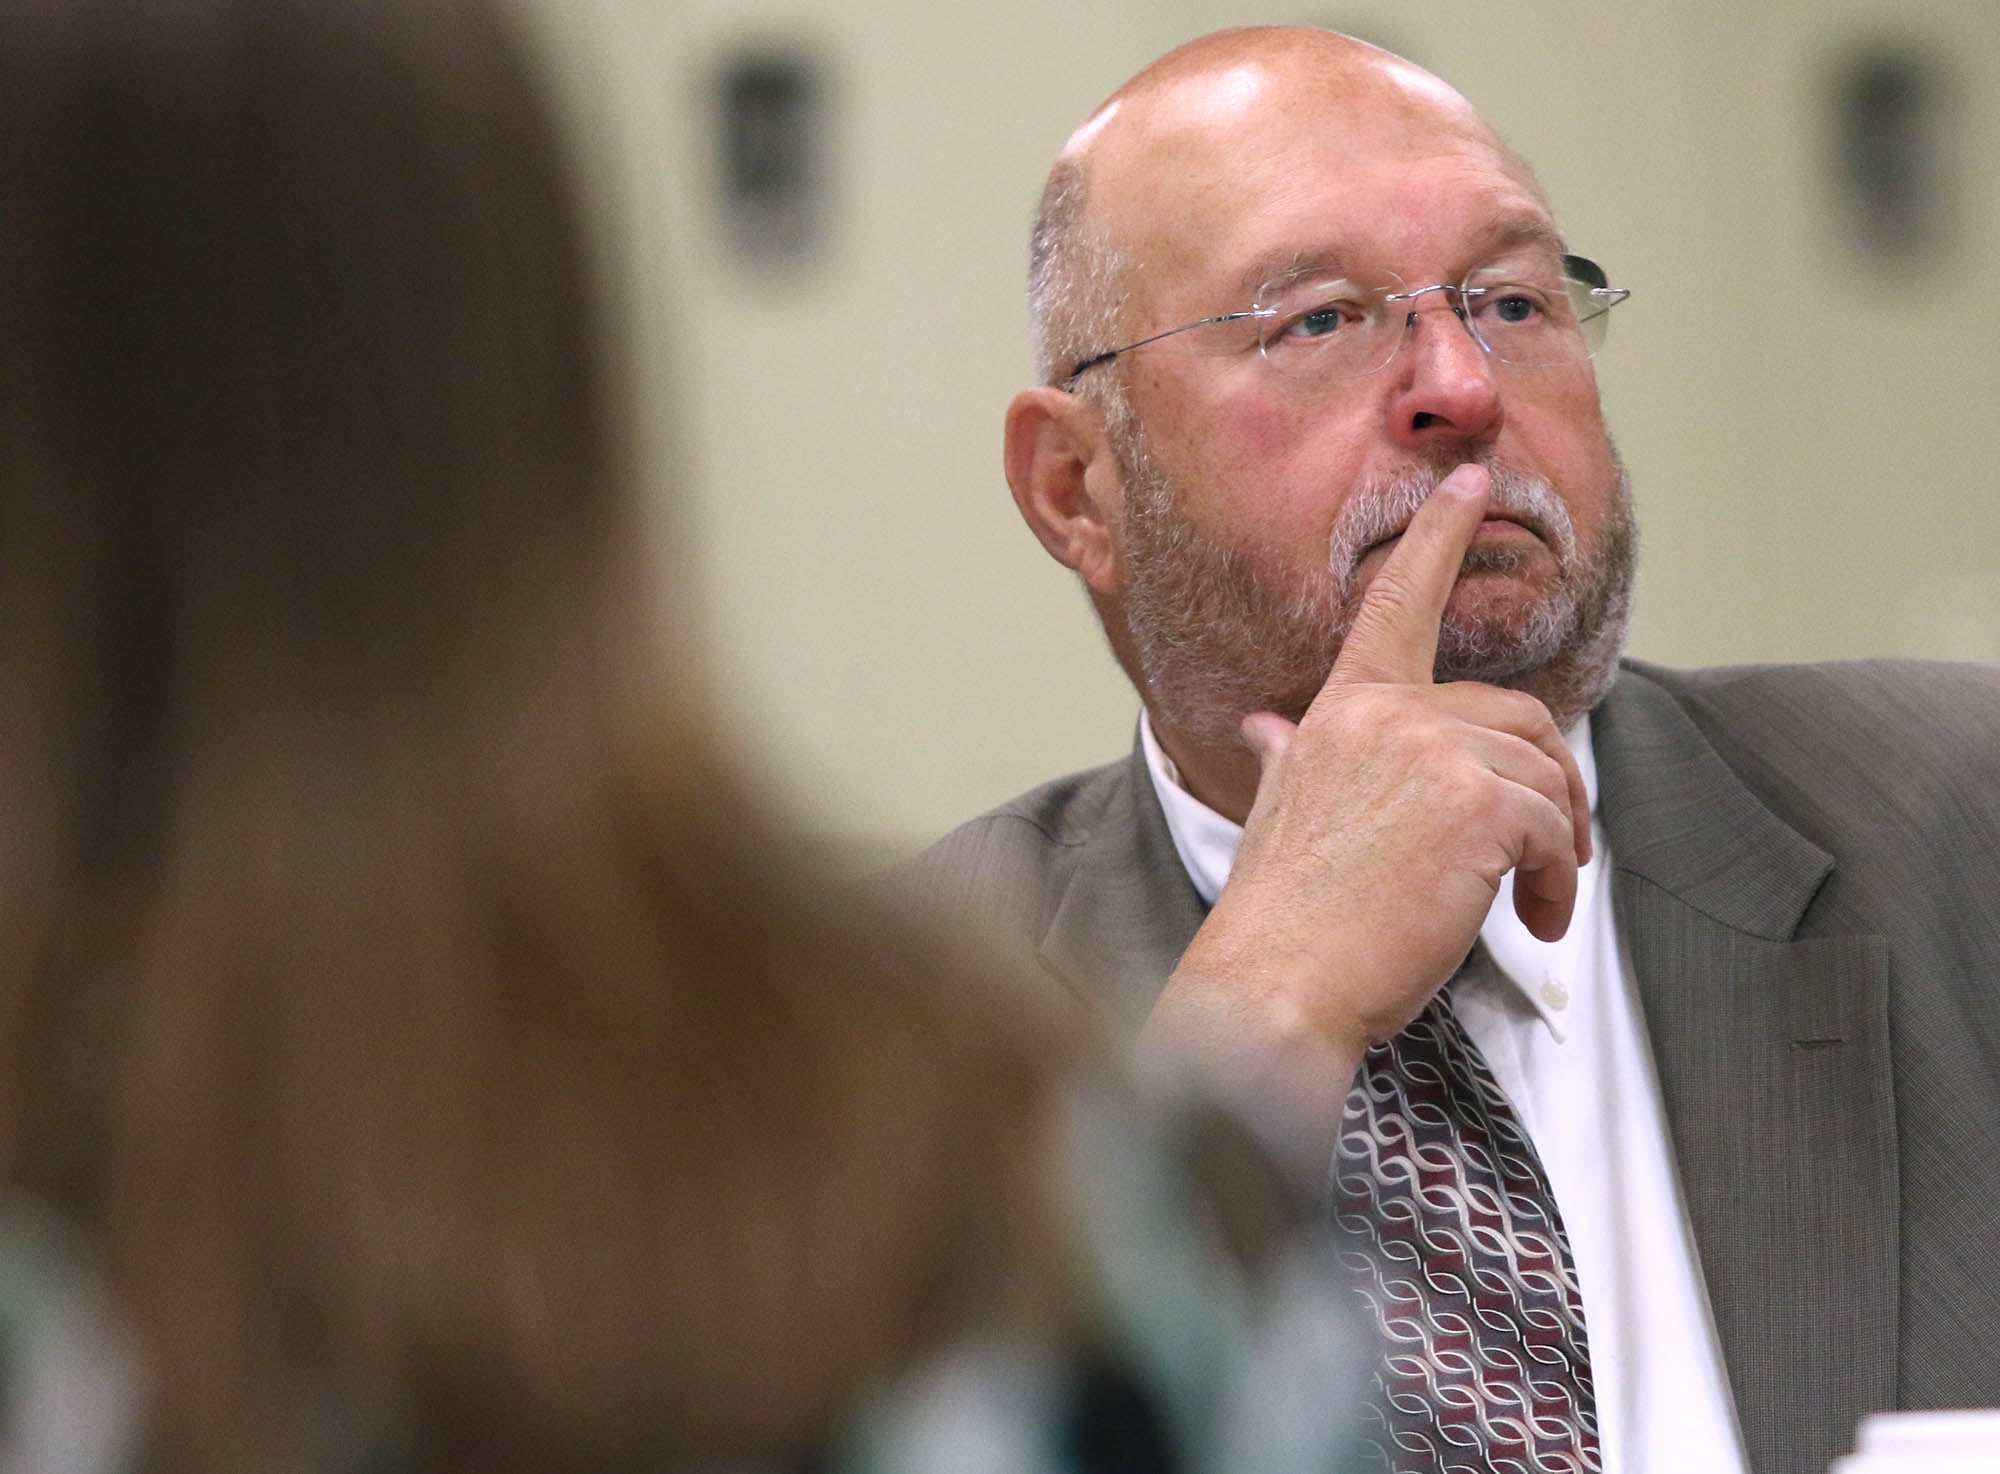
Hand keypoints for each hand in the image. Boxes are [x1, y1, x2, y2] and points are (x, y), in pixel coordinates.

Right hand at [1136, 463, 1589, 1186]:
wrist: (1274, 985)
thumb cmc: (1281, 917)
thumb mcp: (1281, 814)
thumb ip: (1293, 758)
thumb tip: (1269, 728)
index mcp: (1342, 712)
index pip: (1397, 605)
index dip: (1438, 537)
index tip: (1469, 480)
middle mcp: (1389, 716)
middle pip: (1521, 717)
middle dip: (1552, 786)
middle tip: (1551, 855)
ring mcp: (1434, 753)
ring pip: (1547, 777)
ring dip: (1557, 850)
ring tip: (1530, 908)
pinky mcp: (1480, 806)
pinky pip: (1554, 830)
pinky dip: (1557, 880)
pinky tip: (1529, 923)